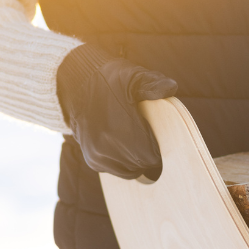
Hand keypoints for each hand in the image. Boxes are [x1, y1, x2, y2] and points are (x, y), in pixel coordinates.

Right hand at [56, 44, 177, 179]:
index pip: (153, 154)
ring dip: (137, 160)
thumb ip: (153, 84)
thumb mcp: (132, 77)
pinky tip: (124, 147)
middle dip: (150, 154)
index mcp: (121, 127)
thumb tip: (170, 88)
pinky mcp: (93, 160)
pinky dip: (124, 163)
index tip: (160, 137)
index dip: (160, 148)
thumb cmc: (110, 81)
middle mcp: (107, 145)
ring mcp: (98, 155)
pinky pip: (117, 171)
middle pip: (143, 164)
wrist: (77, 87)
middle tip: (151, 139)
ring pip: (131, 170)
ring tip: (138, 142)